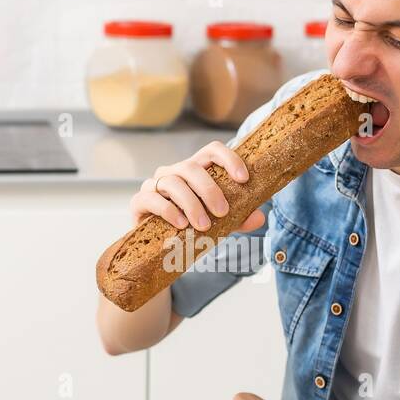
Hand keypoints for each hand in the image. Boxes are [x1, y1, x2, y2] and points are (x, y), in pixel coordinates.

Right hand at [130, 141, 265, 232]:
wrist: (162, 248)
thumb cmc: (193, 227)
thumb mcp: (221, 223)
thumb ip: (239, 218)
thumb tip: (259, 217)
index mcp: (196, 170)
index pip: (212, 151)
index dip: (229, 159)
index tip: (244, 179)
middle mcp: (174, 172)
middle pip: (191, 167)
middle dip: (209, 189)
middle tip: (223, 212)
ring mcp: (154, 185)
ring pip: (172, 182)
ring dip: (191, 203)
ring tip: (203, 225)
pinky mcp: (139, 202)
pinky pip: (151, 198)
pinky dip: (168, 210)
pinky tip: (181, 224)